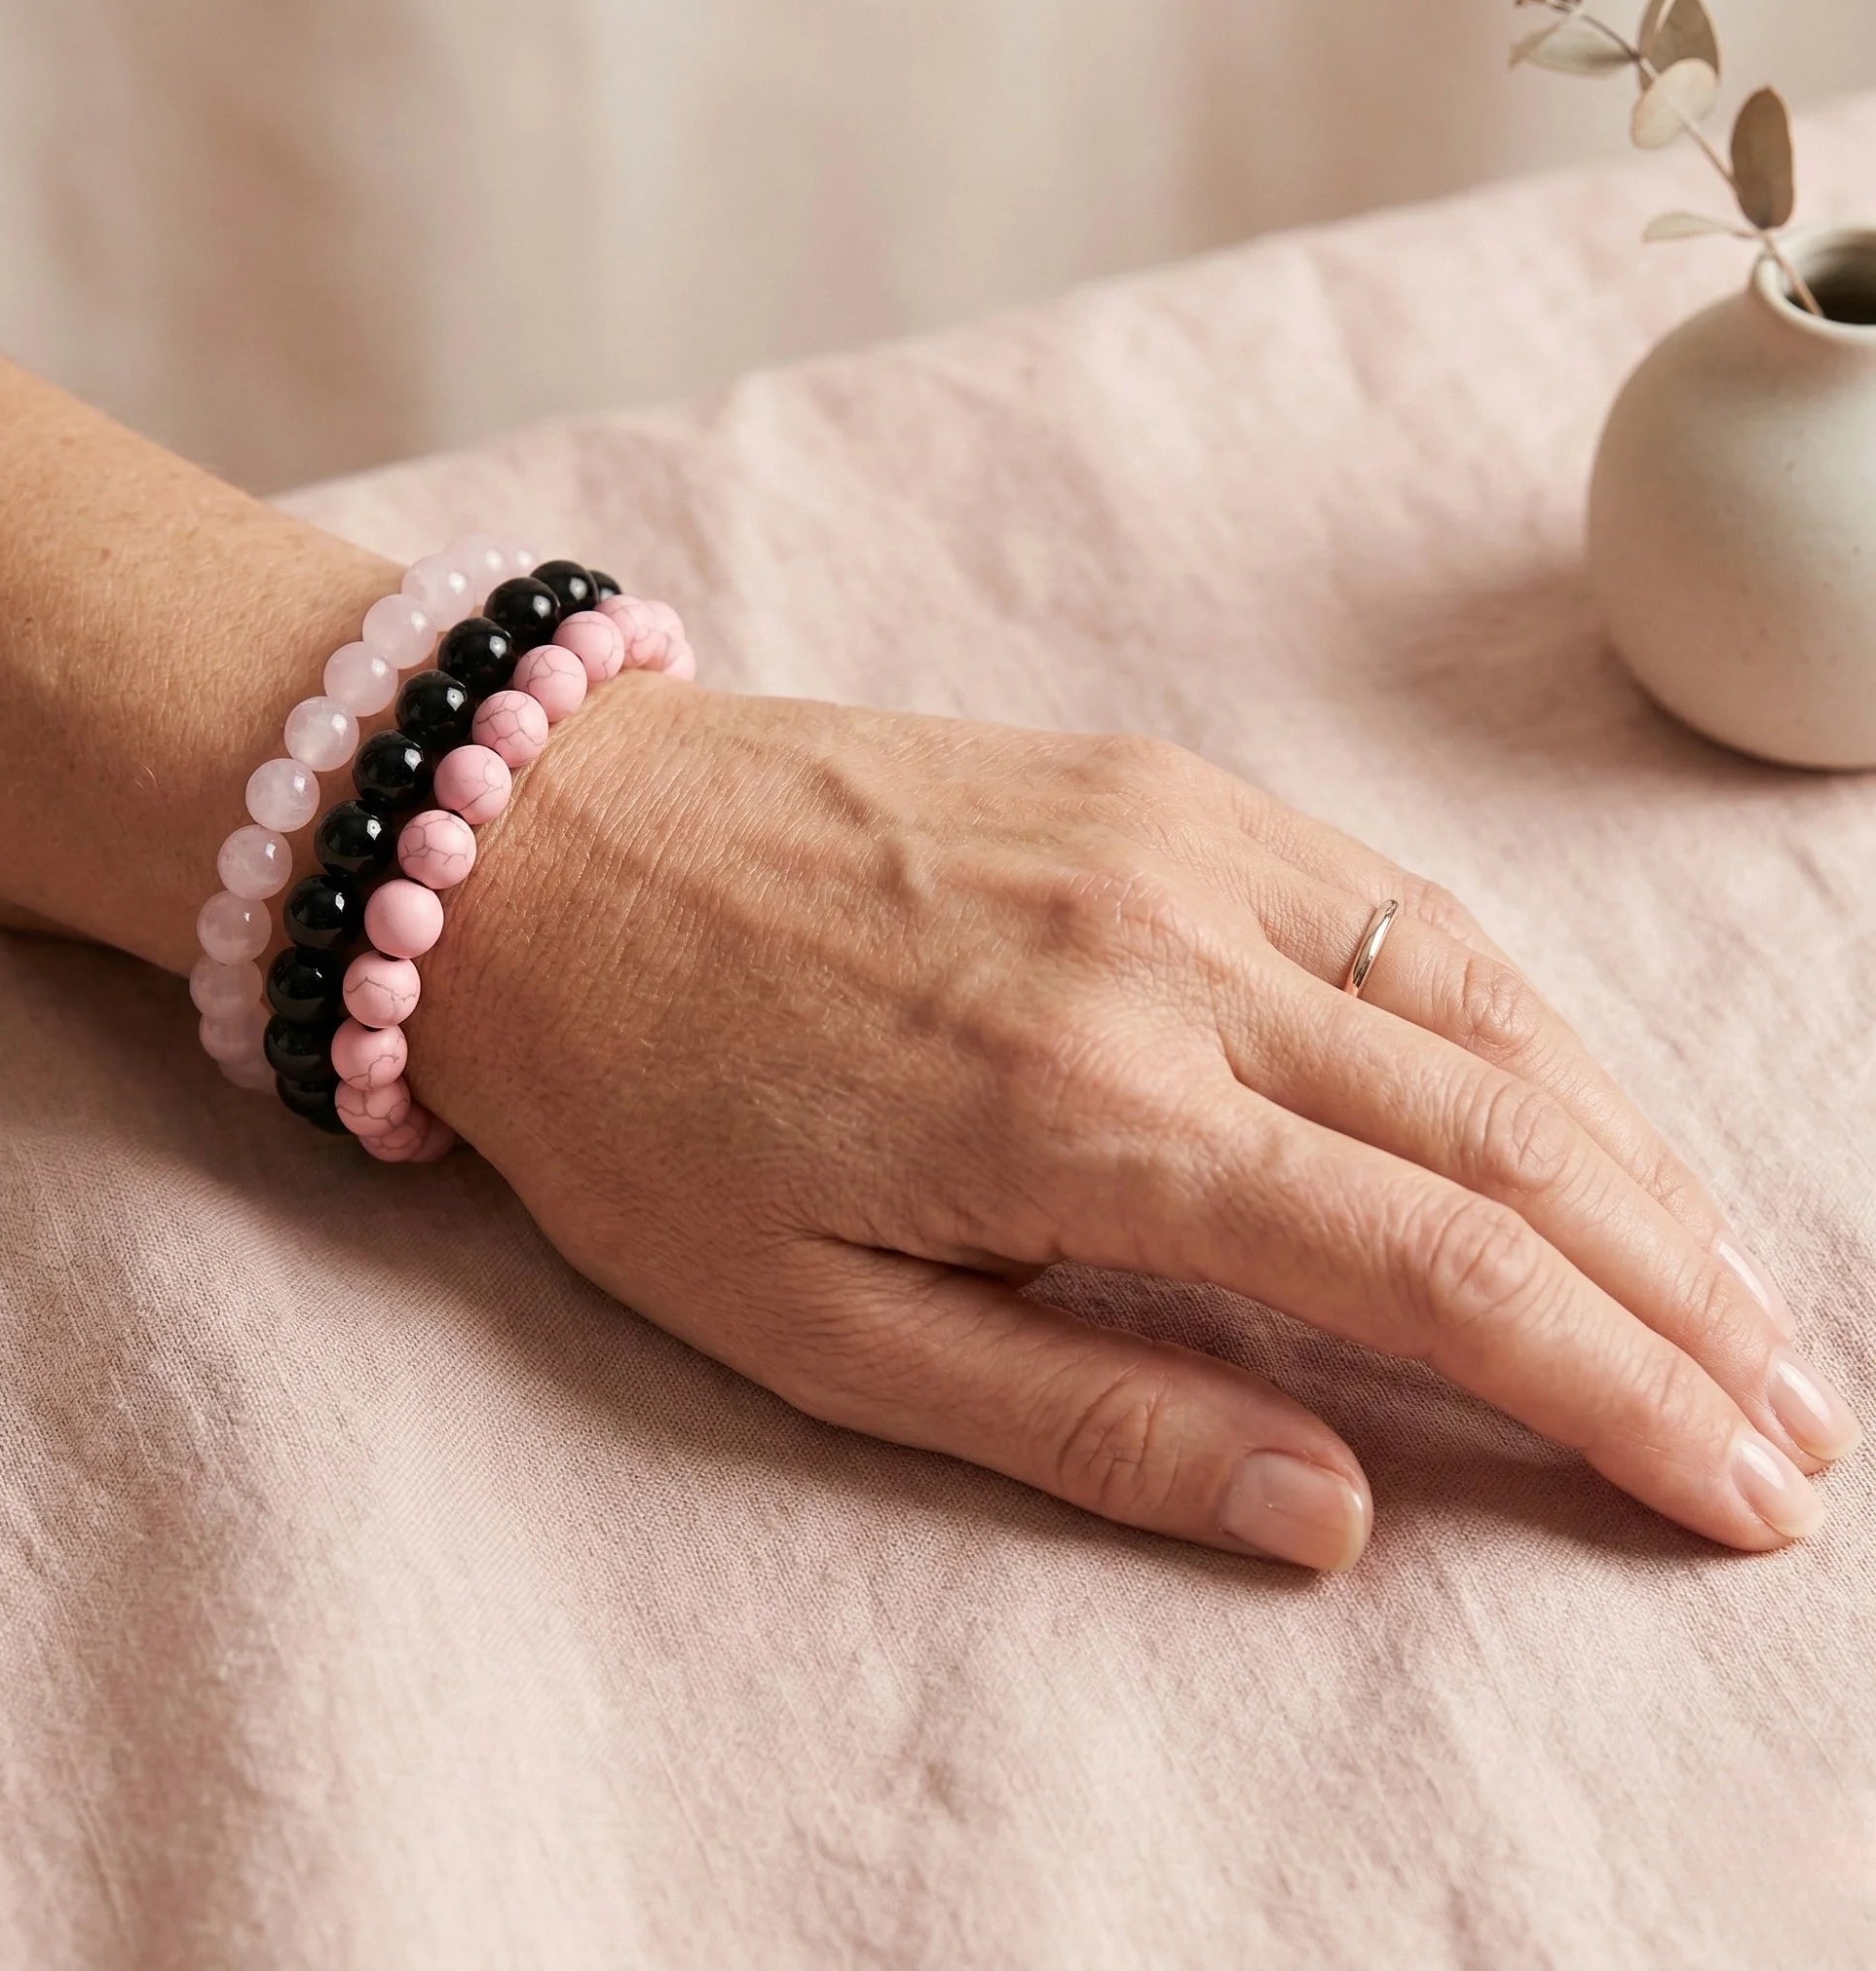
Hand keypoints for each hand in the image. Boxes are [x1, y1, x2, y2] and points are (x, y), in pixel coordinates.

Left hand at [414, 676, 1859, 1569]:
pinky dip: (1514, 1017)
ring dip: (1631, 1155)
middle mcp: (1166, 955)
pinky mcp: (1152, 782)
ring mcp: (1172, 842)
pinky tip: (1569, 1097)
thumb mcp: (811, 1321)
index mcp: (1081, 1113)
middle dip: (1674, 1295)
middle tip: (1789, 1421)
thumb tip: (1324, 1508)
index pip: (1433, 1272)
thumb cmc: (643, 1104)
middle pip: (1501, 1139)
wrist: (538, 848)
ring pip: (1480, 1007)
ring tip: (1728, 1286)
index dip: (1615, 1396)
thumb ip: (1083, 1416)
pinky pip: (1391, 902)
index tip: (1737, 1492)